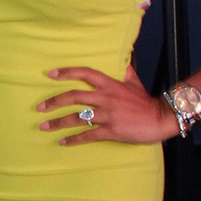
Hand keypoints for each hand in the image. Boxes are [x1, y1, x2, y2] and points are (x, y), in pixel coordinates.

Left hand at [37, 64, 177, 145]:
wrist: (161, 118)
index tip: (50, 74)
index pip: (84, 73)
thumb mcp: (133, 81)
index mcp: (110, 84)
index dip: (67, 72)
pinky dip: (73, 139)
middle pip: (73, 97)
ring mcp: (107, 115)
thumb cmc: (145, 101)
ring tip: (44, 126)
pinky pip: (88, 135)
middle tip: (39, 107)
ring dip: (58, 122)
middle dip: (53, 102)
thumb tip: (120, 58)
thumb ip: (123, 70)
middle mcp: (105, 98)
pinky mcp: (111, 131)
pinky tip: (63, 142)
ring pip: (77, 118)